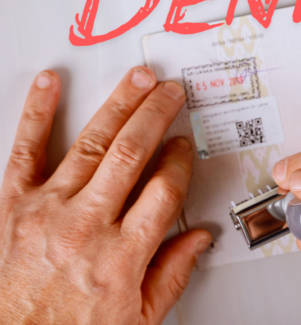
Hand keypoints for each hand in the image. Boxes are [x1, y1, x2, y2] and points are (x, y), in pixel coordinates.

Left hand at [0, 68, 211, 323]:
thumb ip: (174, 272)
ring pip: (92, 144)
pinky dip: (37, 112)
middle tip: (170, 93)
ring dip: (120, 105)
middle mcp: (86, 227)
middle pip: (132, 154)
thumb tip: (199, 239)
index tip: (184, 146)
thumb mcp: (139, 317)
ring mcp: (47, 210)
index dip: (179, 161)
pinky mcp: (13, 204)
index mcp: (122, 256)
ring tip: (137, 80)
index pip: (163, 190)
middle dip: (157, 115)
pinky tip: (49, 85)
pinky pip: (25, 149)